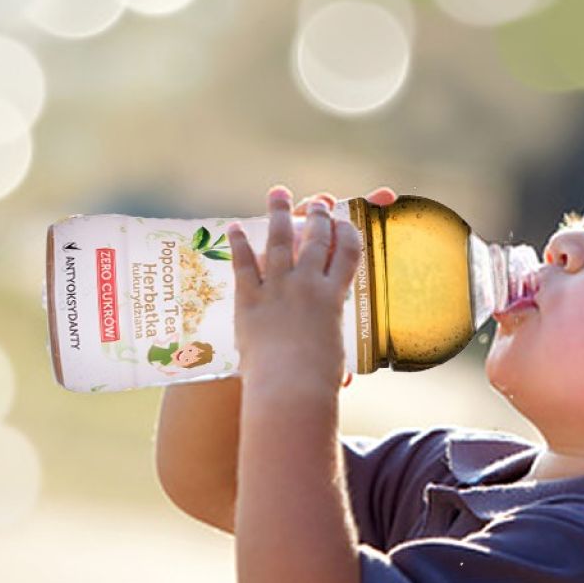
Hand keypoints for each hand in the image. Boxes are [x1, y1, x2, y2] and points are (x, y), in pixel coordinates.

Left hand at [228, 186, 397, 389]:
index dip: (348, 232)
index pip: (348, 253)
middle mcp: (307, 285)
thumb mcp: (332, 361)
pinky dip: (239, 244)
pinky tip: (235, 227)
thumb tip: (343, 380)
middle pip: (316, 240)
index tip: (346, 220)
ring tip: (277, 194)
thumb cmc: (316, 382)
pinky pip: (243, 265)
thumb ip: (333, 360)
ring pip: (280, 242)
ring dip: (279, 214)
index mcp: (333, 297)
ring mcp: (277, 289)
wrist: (288, 388)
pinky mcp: (249, 299)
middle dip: (318, 216)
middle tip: (317, 202)